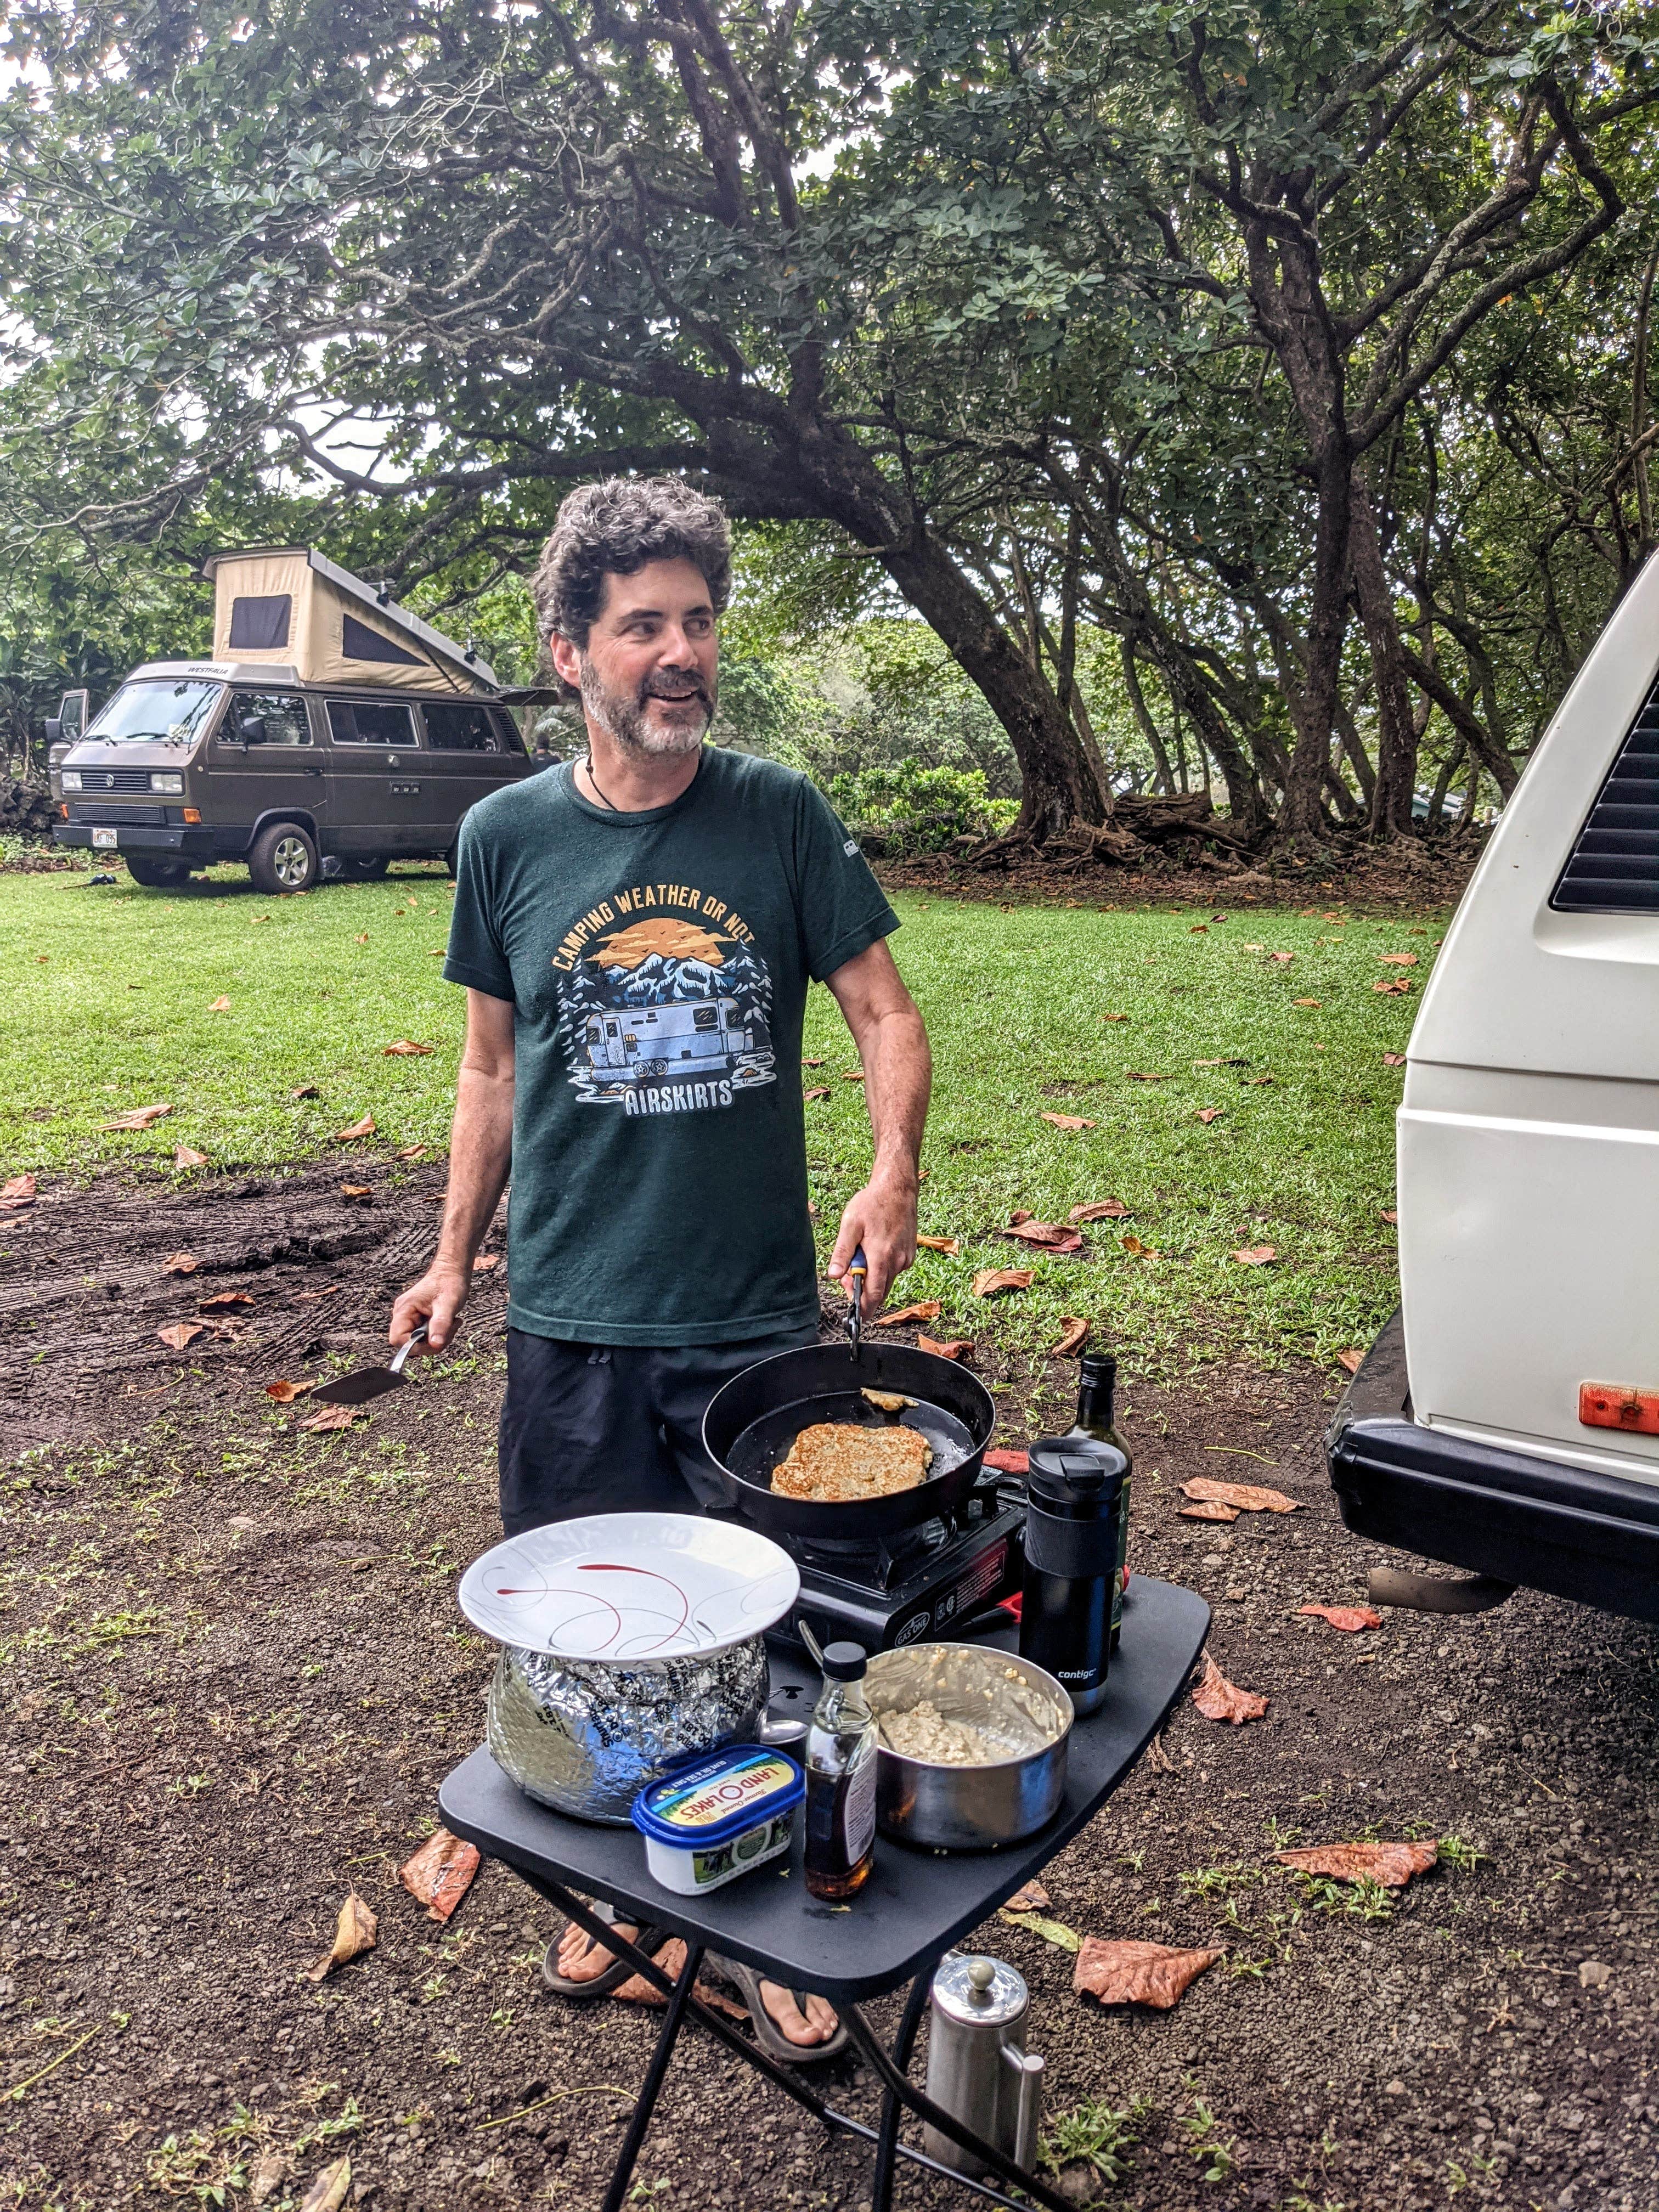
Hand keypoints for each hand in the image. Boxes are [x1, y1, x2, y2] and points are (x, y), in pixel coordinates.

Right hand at [391, 1261, 469, 1356]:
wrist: (452, 1272)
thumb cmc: (449, 1282)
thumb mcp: (448, 1303)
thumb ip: (441, 1324)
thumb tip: (435, 1344)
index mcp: (404, 1309)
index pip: (398, 1339)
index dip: (414, 1346)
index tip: (435, 1342)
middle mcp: (403, 1314)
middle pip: (409, 1343)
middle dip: (431, 1343)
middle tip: (449, 1330)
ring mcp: (410, 1317)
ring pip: (419, 1342)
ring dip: (437, 1339)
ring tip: (451, 1323)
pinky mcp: (418, 1320)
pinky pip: (425, 1336)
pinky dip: (438, 1335)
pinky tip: (449, 1323)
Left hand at [828, 1174, 916, 1317]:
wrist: (898, 1189)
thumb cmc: (872, 1204)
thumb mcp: (850, 1225)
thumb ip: (842, 1252)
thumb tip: (834, 1275)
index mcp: (881, 1256)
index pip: (874, 1295)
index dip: (864, 1308)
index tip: (854, 1314)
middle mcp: (897, 1261)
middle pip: (881, 1292)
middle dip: (863, 1291)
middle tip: (847, 1277)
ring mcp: (906, 1259)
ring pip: (887, 1281)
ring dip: (872, 1278)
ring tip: (859, 1256)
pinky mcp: (910, 1255)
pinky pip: (894, 1271)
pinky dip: (882, 1268)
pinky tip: (874, 1250)